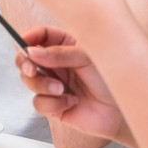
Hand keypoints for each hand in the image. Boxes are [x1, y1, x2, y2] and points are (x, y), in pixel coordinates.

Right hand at [16, 25, 129, 143]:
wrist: (122, 111)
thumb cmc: (113, 80)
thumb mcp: (87, 58)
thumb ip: (58, 54)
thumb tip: (32, 52)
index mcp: (66, 46)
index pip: (40, 36)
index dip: (28, 38)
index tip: (24, 44)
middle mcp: (57, 65)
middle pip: (27, 59)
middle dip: (26, 64)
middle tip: (33, 70)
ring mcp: (54, 85)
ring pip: (29, 82)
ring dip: (43, 86)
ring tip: (61, 89)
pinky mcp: (54, 105)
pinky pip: (39, 103)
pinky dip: (53, 103)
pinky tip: (71, 101)